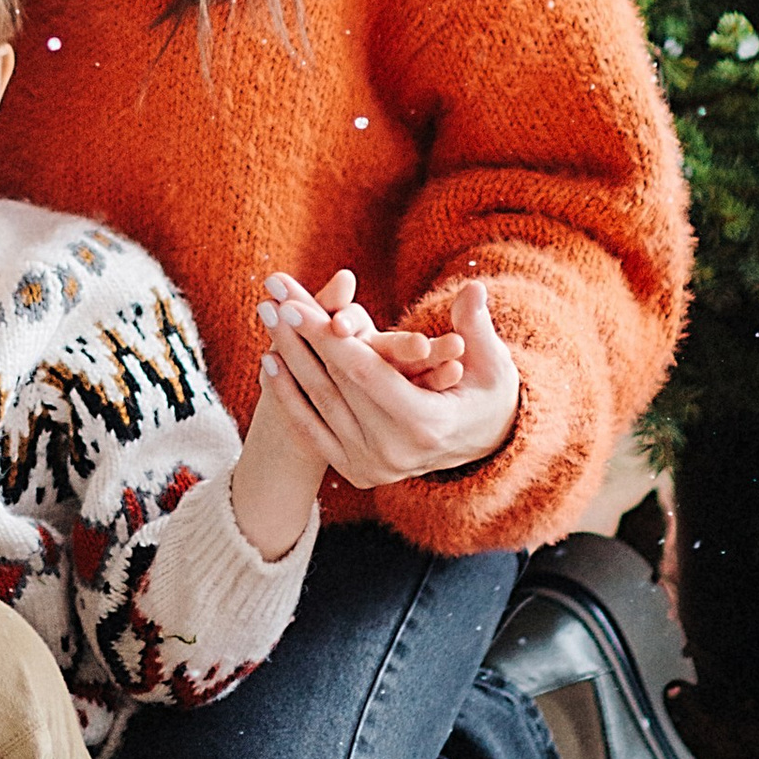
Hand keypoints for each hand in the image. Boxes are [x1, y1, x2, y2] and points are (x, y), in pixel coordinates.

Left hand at [255, 271, 517, 487]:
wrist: (481, 446)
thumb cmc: (487, 394)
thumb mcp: (492, 364)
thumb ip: (477, 327)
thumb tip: (472, 289)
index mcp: (426, 424)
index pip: (365, 374)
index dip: (327, 337)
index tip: (295, 304)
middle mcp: (394, 451)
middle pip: (335, 383)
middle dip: (300, 336)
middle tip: (273, 296)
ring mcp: (371, 465)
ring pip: (320, 402)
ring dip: (288, 357)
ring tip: (265, 314)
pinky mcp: (356, 470)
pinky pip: (314, 430)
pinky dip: (290, 397)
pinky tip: (269, 361)